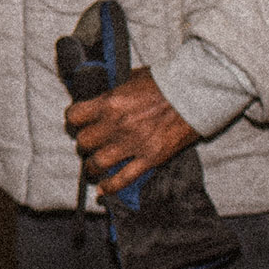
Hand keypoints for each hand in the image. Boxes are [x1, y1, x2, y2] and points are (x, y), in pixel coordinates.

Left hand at [62, 70, 198, 196]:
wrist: (194, 94)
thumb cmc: (164, 83)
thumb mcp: (131, 78)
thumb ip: (112, 91)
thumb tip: (99, 97)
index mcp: (110, 103)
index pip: (75, 116)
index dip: (74, 120)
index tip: (77, 123)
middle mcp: (117, 125)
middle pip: (84, 142)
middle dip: (84, 143)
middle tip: (89, 144)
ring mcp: (133, 143)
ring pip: (98, 163)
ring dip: (92, 167)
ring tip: (92, 168)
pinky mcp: (150, 158)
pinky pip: (123, 179)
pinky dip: (110, 187)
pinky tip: (102, 190)